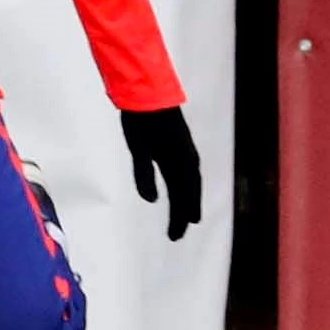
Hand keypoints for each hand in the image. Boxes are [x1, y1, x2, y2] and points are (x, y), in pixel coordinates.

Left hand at [120, 107, 202, 241]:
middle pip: (189, 193)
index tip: (174, 237)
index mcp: (180, 162)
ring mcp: (186, 152)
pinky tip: (181, 188)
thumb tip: (151, 200)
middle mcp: (188, 159)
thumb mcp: (139, 149)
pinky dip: (186, 186)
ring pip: (190, 183)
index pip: (182, 197)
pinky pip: (187, 173)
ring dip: (188, 200)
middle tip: (178, 234)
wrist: (149, 93)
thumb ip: (144, 174)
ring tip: (186, 217)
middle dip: (184, 213)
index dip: (178, 218)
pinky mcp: (180, 146)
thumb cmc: (142, 121)